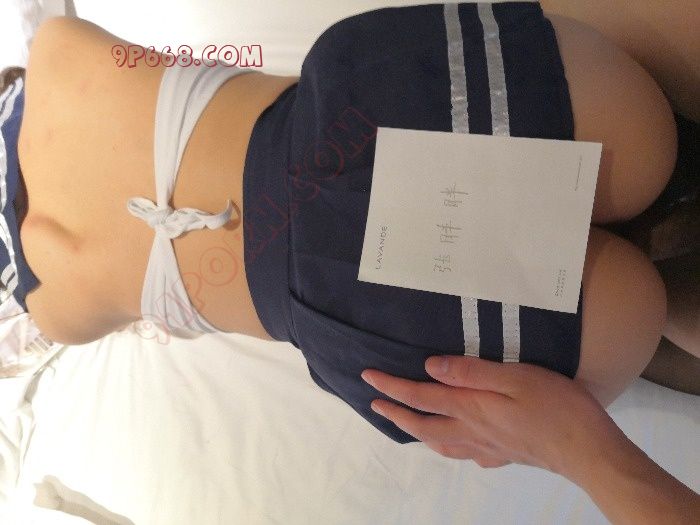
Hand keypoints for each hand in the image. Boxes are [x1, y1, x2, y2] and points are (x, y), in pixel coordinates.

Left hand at [361, 356, 628, 477]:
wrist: (589, 451)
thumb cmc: (556, 406)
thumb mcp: (514, 377)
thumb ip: (471, 372)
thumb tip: (431, 366)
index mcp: (470, 408)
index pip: (420, 396)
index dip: (391, 387)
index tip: (368, 378)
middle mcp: (471, 431)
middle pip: (422, 424)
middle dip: (394, 412)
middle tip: (373, 403)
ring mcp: (486, 448)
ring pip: (439, 442)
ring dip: (416, 430)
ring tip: (405, 422)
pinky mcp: (503, 456)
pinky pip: (463, 453)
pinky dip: (446, 445)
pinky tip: (454, 441)